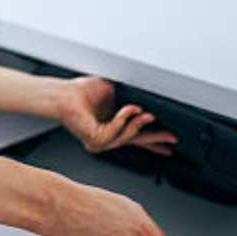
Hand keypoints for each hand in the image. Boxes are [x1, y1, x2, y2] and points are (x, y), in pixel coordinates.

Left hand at [54, 76, 177, 155]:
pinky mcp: (95, 140)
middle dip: (156, 139)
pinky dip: (124, 118)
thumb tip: (147, 103)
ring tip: (145, 113)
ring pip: (128, 137)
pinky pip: (117, 131)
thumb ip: (130, 101)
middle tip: (172, 137)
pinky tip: (127, 109)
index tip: (169, 144)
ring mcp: (101, 141)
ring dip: (138, 123)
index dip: (154, 141)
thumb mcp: (115, 93)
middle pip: (136, 141)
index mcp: (112, 125)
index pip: (136, 136)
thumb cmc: (82, 91)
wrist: (64, 94)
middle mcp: (107, 136)